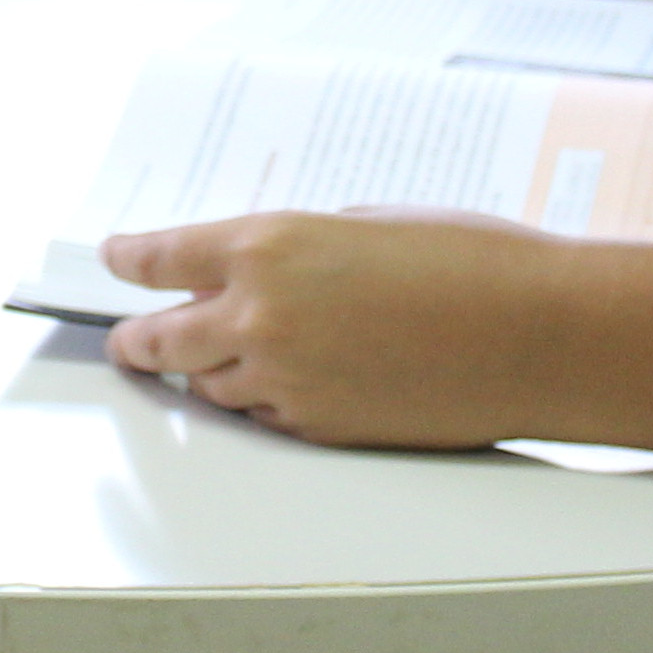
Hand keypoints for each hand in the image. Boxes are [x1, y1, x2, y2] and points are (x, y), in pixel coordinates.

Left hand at [97, 208, 598, 449]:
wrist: (539, 335)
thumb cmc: (473, 262)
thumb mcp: (368, 224)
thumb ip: (300, 248)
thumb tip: (264, 272)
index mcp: (268, 246)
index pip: (161, 258)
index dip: (128, 260)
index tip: (113, 259)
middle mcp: (260, 316)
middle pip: (160, 339)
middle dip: (137, 340)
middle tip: (126, 340)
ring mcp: (285, 381)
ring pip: (210, 387)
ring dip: (206, 373)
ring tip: (207, 363)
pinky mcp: (319, 429)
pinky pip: (264, 418)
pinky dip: (261, 402)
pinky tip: (279, 387)